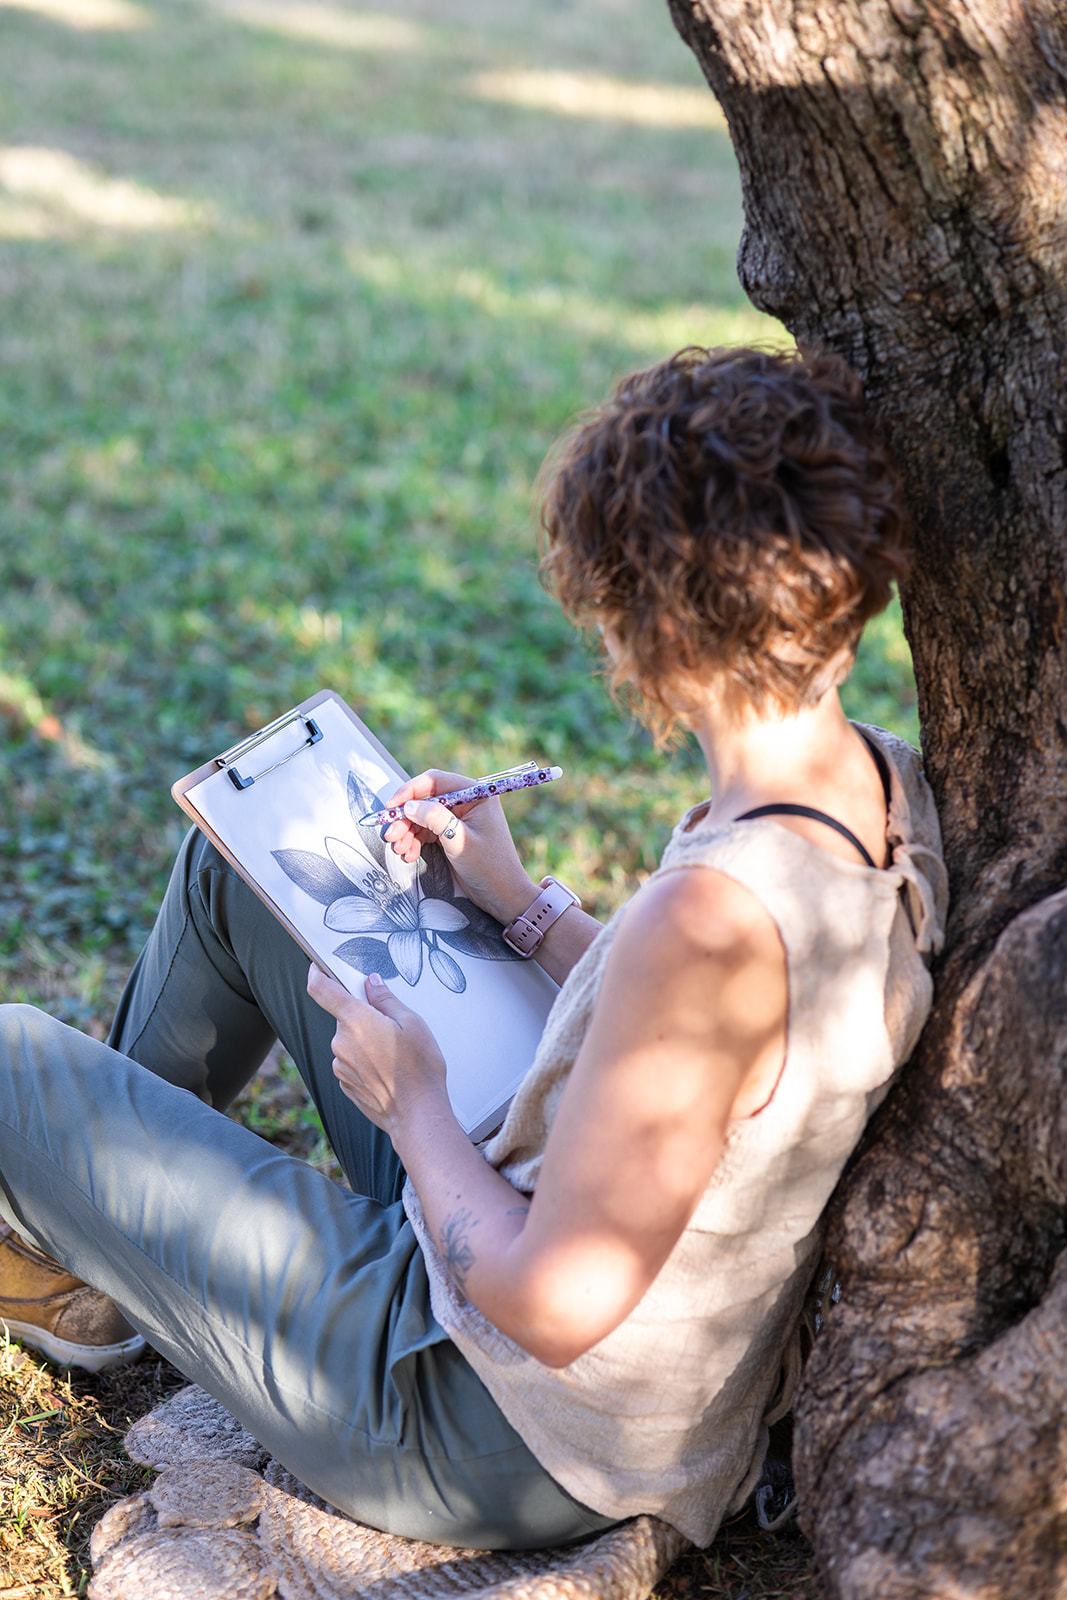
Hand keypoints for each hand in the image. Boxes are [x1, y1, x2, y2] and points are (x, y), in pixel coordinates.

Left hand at [306, 964, 448, 1136]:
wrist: (417, 1114)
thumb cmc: (419, 1070)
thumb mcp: (413, 1024)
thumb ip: (387, 1000)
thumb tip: (372, 984)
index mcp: (356, 1021)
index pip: (322, 989)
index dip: (316, 975)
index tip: (318, 969)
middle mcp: (341, 1042)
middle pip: (344, 1017)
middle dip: (362, 1017)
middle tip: (390, 1027)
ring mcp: (340, 1065)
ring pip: (348, 1041)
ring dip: (365, 1041)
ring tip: (393, 1054)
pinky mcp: (345, 1083)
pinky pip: (351, 1062)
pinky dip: (365, 1061)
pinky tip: (387, 1069)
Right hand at [379, 769, 537, 927]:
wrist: (502, 894)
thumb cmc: (489, 867)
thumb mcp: (459, 841)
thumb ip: (434, 818)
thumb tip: (409, 805)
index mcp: (475, 794)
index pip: (435, 781)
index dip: (409, 791)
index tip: (391, 806)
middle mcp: (467, 801)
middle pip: (425, 799)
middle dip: (406, 817)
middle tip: (391, 835)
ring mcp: (458, 817)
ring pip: (423, 816)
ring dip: (408, 831)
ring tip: (400, 849)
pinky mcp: (452, 832)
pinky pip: (427, 830)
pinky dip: (415, 840)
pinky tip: (409, 854)